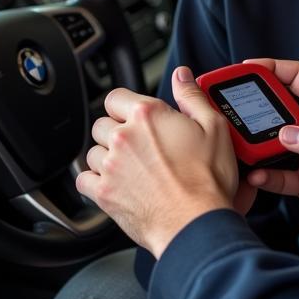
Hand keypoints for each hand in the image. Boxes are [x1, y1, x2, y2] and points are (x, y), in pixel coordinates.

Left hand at [76, 67, 239, 258]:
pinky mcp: (104, 193)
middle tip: (139, 146)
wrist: (196, 222)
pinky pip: (84, 180)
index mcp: (147, 115)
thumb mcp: (214, 127)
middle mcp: (123, 137)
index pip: (115, 97)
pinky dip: (95, 181)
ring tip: (130, 167)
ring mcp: (111, 166)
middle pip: (101, 125)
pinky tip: (114, 184)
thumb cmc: (207, 180)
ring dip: (107, 157)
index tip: (135, 117)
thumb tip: (180, 76)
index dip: (125, 106)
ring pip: (93, 152)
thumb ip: (192, 97)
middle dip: (116, 132)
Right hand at [244, 61, 298, 287]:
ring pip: (272, 142)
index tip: (243, 69)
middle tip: (226, 109)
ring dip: (253, 144)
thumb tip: (286, 134)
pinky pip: (277, 174)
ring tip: (233, 146)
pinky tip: (254, 178)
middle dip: (251, 107)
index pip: (297, 76)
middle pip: (277, 108)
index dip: (270, 69)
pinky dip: (263, 176)